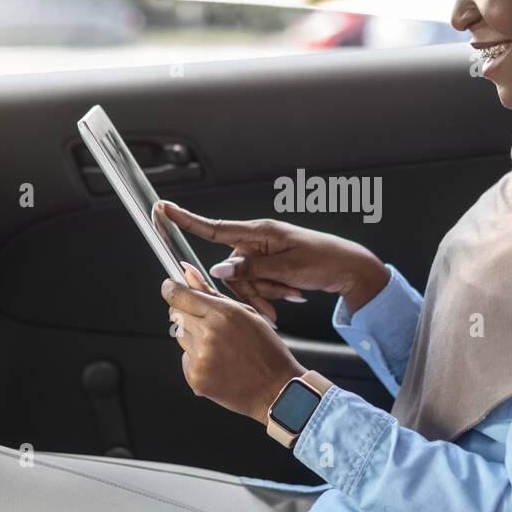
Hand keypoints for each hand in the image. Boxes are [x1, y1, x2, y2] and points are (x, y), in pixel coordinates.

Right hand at [154, 201, 389, 319]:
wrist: (349, 268)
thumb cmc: (323, 261)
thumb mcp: (287, 267)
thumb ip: (251, 269)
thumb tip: (218, 269)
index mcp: (259, 232)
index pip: (214, 227)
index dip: (186, 220)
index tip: (162, 209)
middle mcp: (257, 240)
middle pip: (232, 269)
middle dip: (250, 288)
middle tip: (276, 302)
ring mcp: (264, 253)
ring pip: (245, 280)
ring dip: (265, 293)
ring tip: (292, 294)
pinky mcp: (272, 264)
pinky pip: (259, 283)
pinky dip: (272, 292)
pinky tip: (293, 294)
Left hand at [161, 263, 305, 423]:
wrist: (275, 389)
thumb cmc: (266, 350)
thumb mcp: (246, 314)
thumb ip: (212, 294)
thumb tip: (187, 273)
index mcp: (222, 315)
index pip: (178, 295)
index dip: (170, 288)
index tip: (170, 287)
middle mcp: (208, 335)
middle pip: (175, 314)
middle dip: (187, 313)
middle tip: (209, 323)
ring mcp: (200, 359)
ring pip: (180, 336)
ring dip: (193, 337)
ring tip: (220, 347)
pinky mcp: (195, 378)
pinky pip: (185, 359)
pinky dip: (196, 360)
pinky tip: (218, 364)